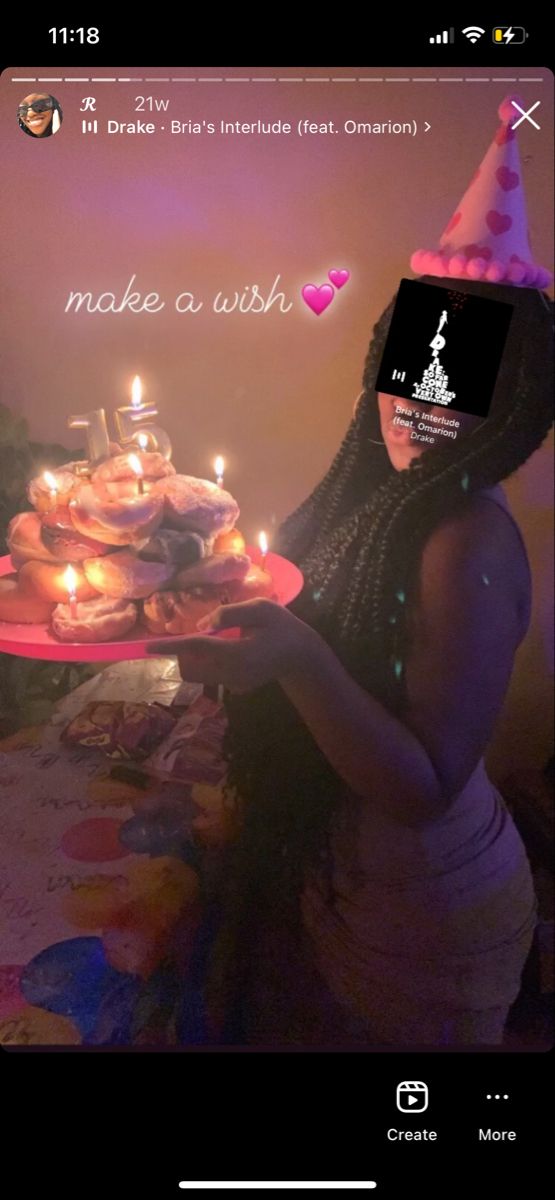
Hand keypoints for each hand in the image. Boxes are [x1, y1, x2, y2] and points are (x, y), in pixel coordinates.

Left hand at [146, 598, 316, 692]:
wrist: (300, 656)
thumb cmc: (283, 626)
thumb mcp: (261, 608)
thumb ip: (230, 613)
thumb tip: (202, 624)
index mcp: (239, 652)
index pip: (198, 648)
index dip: (172, 645)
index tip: (148, 647)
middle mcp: (232, 673)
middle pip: (191, 665)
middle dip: (184, 650)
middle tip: (203, 632)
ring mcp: (233, 684)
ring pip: (196, 673)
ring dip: (194, 657)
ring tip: (217, 639)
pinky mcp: (234, 688)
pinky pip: (209, 675)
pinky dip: (207, 662)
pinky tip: (230, 650)